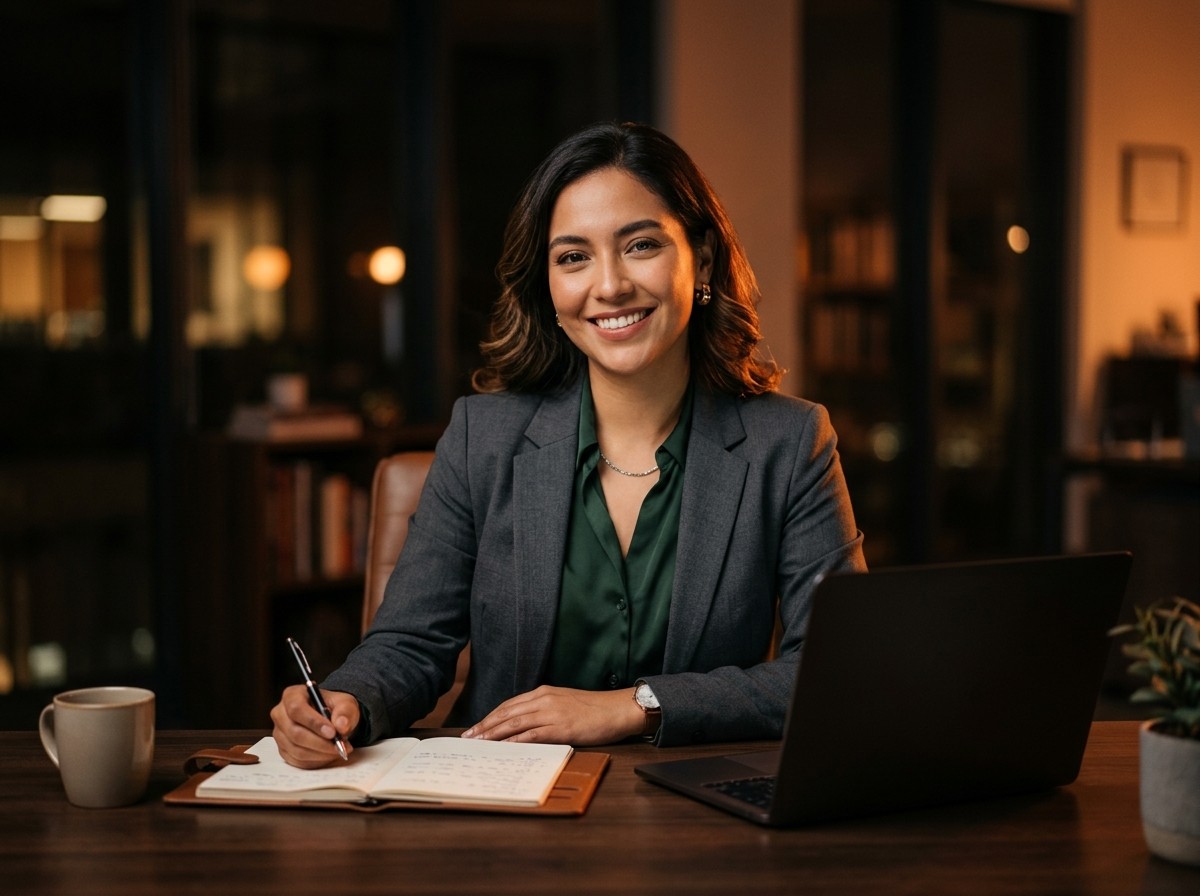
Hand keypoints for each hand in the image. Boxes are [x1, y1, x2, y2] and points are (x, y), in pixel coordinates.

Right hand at [270, 684, 359, 767]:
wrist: (330, 719)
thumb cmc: (334, 708)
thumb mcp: (345, 703)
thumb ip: (345, 711)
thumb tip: (341, 726)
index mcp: (292, 695)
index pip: (296, 709)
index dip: (314, 722)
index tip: (332, 732)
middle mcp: (280, 714)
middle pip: (295, 732)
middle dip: (320, 743)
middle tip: (339, 745)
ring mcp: (279, 733)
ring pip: (296, 749)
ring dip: (320, 754)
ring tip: (338, 750)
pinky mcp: (283, 750)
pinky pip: (297, 760)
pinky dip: (315, 761)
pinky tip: (329, 755)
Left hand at [461, 685, 644, 745]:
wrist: (617, 709)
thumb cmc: (594, 709)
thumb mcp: (565, 703)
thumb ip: (545, 710)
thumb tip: (526, 725)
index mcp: (544, 693)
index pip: (510, 705)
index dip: (491, 716)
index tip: (477, 727)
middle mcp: (544, 700)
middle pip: (507, 713)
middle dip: (485, 726)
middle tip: (469, 737)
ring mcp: (552, 713)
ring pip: (515, 723)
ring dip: (494, 734)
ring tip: (479, 744)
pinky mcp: (561, 727)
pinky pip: (532, 735)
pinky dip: (515, 742)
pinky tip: (504, 749)